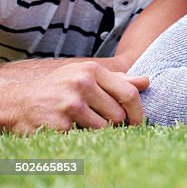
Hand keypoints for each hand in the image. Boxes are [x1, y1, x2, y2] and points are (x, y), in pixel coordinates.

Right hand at [0, 62, 148, 133]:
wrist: (19, 101)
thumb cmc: (59, 87)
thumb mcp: (86, 75)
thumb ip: (117, 79)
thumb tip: (146, 82)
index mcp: (92, 70)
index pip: (129, 93)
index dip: (138, 111)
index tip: (139, 122)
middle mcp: (82, 84)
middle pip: (118, 114)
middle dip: (116, 123)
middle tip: (104, 122)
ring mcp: (70, 104)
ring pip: (104, 128)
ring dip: (97, 130)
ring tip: (82, 122)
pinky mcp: (60, 124)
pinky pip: (84, 137)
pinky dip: (80, 136)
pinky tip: (68, 126)